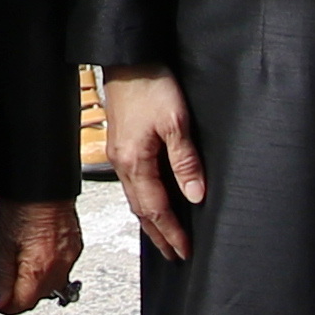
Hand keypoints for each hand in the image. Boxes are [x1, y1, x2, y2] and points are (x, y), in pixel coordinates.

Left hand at [0, 195, 83, 314]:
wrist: (43, 181)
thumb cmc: (21, 205)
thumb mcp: (1, 242)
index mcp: (40, 270)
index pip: (21, 305)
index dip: (4, 304)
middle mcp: (60, 267)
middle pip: (37, 297)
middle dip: (19, 293)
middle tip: (4, 275)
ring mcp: (70, 257)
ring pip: (50, 284)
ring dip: (33, 280)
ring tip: (19, 260)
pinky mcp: (74, 246)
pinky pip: (59, 267)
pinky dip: (46, 266)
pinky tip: (35, 251)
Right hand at [102, 67, 208, 259]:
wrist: (129, 59)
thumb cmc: (149, 84)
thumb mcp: (176, 122)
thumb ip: (185, 161)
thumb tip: (194, 194)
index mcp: (135, 162)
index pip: (155, 209)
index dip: (171, 232)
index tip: (184, 251)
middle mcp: (123, 163)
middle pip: (141, 210)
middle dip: (158, 235)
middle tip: (174, 255)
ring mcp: (120, 154)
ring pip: (135, 199)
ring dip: (151, 221)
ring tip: (164, 236)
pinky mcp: (122, 144)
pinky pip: (133, 184)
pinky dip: (144, 201)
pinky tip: (152, 201)